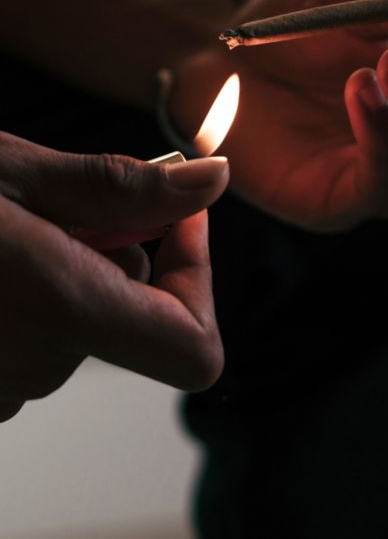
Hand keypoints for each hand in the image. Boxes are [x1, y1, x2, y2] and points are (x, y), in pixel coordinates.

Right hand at [0, 133, 228, 420]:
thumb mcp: (13, 172)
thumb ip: (122, 189)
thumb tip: (214, 181)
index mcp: (58, 309)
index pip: (192, 347)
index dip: (198, 276)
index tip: (175, 216)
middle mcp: (32, 369)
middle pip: (128, 316)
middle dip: (113, 253)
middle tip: (59, 202)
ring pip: (76, 327)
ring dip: (66, 275)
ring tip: (12, 229)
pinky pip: (30, 347)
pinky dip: (28, 303)